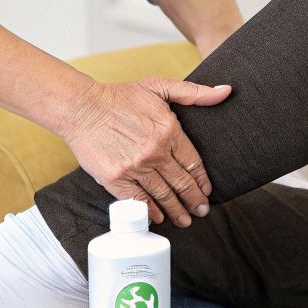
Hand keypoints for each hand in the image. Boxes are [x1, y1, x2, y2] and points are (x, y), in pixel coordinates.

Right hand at [60, 77, 230, 225]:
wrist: (81, 108)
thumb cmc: (119, 97)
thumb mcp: (159, 86)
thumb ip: (193, 92)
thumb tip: (226, 90)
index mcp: (169, 130)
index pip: (193, 162)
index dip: (202, 179)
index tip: (207, 190)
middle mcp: (155, 152)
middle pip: (182, 182)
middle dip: (194, 200)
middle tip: (202, 211)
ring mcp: (135, 167)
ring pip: (163, 195)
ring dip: (176, 210)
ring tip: (185, 220)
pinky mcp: (115, 179)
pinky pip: (138, 200)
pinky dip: (150, 211)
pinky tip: (158, 218)